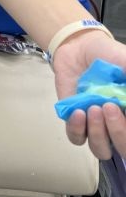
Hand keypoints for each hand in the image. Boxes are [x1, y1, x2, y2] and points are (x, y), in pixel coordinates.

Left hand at [53, 29, 125, 159]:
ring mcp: (96, 125)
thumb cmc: (109, 55)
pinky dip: (77, 129)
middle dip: (119, 133)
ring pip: (100, 149)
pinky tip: (78, 112)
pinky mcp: (75, 121)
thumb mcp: (125, 61)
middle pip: (123, 149)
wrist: (79, 47)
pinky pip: (76, 138)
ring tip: (92, 108)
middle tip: (109, 107)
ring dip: (98, 133)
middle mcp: (117, 124)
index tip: (124, 107)